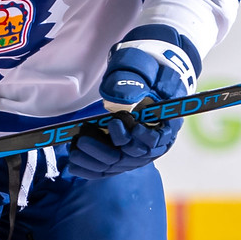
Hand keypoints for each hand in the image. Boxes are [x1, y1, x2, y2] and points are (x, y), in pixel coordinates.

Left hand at [70, 27, 195, 179]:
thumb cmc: (147, 72)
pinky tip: (73, 165)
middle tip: (82, 140)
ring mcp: (138, 150)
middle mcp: (155, 142)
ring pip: (117, 164)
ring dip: (94, 160)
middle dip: (105, 149)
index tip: (116, 123)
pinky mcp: (124, 155)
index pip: (156, 139)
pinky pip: (108, 169)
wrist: (147, 77)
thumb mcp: (145, 70)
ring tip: (74, 149)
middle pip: (132, 155)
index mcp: (167, 123)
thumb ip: (134, 82)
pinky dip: (91, 169)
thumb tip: (120, 97)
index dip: (138, 136)